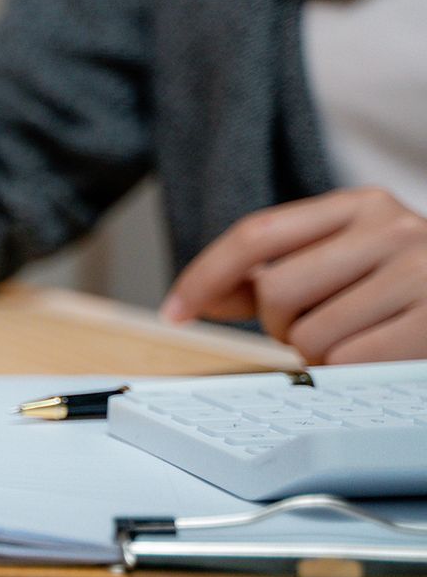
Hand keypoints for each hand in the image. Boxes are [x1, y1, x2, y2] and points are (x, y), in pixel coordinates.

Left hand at [162, 187, 426, 363]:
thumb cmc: (409, 287)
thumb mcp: (346, 260)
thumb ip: (275, 272)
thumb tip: (199, 297)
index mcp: (360, 205)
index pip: (256, 235)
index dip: (204, 276)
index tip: (175, 310)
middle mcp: (392, 228)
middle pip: (274, 290)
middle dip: (278, 323)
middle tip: (313, 327)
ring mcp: (420, 273)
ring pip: (309, 335)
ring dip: (317, 353)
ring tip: (356, 338)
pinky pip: (348, 363)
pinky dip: (348, 371)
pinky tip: (377, 356)